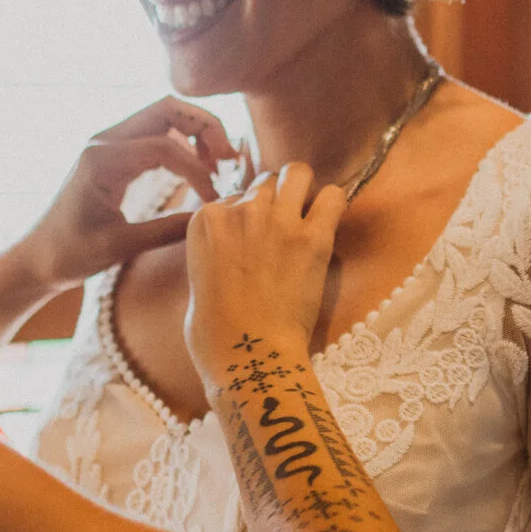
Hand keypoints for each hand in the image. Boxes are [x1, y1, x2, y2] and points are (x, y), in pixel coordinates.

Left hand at [5, 98, 236, 291]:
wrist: (33, 257)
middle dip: (205, 127)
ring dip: (195, 131)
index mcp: (102, 158)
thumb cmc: (69, 254)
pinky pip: (154, 132)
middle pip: (168, 108)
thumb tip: (212, 219)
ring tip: (219, 162)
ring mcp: (107, 142)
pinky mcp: (112, 153)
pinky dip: (181, 142)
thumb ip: (167, 230)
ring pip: (163, 115)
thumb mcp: (120, 247)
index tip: (214, 199)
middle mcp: (104, 140)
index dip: (198, 170)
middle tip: (230, 158)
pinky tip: (197, 167)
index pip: (166, 146)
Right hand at [183, 163, 347, 384]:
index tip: (254, 240)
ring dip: (303, 191)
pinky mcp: (312, 238)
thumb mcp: (197, 282)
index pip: (233, 196)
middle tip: (283, 228)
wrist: (248, 357)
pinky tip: (329, 221)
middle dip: (275, 200)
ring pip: (297, 174)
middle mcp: (240, 211)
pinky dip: (333, 204)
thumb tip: (228, 250)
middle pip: (265, 182)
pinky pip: (333, 196)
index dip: (246, 217)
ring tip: (308, 213)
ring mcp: (277, 221)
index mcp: (206, 221)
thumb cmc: (216, 335)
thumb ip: (212, 253)